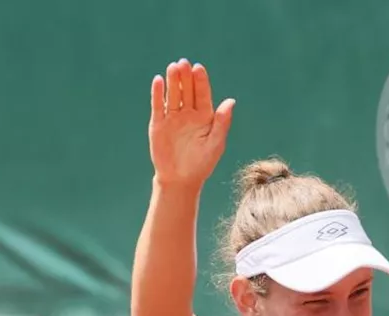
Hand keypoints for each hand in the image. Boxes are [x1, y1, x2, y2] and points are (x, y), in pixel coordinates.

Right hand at [149, 58, 235, 188]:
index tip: (199, 68)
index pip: (202, 94)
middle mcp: (188, 114)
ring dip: (172, 81)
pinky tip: (158, 81)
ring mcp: (173, 117)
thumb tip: (230, 101)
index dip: (201, 81)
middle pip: (187, 91)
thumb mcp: (215, 143)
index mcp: (205, 117)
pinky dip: (157, 94)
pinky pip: (158, 106)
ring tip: (173, 67)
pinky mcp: (158, 123)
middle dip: (185, 77)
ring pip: (173, 95)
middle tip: (184, 62)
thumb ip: (222, 122)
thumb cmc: (202, 163)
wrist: (180, 179)